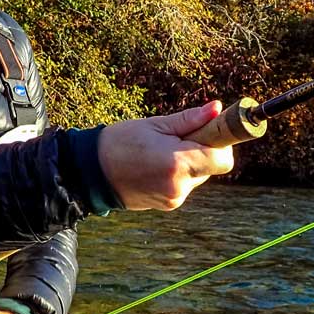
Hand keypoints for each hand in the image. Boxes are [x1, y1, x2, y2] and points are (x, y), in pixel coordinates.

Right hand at [97, 101, 234, 210]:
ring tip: (162, 152)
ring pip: (198, 177)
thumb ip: (190, 120)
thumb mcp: (155, 125)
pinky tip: (156, 166)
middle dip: (202, 151)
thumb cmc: (121, 142)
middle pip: (211, 167)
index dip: (221, 144)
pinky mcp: (167, 204)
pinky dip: (178, 175)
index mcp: (178, 163)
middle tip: (178, 138)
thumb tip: (217, 108)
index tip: (211, 131)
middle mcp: (180, 185)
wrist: (91, 172)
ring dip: (189, 164)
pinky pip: (184, 186)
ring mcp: (174, 198)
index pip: (222, 160)